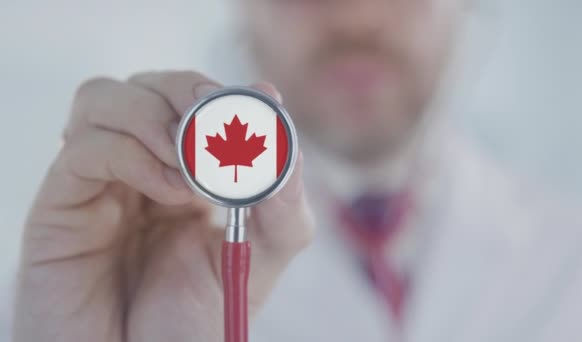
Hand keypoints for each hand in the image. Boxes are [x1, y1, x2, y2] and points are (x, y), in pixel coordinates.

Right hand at [12, 71, 313, 341]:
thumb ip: (282, 201)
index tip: (260, 104)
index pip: (193, 98)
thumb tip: (279, 120)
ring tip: (191, 172)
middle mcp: (137, 166)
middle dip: (190, 96)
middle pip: (148, 85)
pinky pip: (86, 146)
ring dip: (156, 118)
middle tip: (219, 135)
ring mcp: (98, 180)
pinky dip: (134, 154)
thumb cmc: (195, 321)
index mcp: (184, 171)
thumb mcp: (259, 259)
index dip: (224, 92)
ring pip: (104, 97)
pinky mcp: (62, 202)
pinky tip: (170, 192)